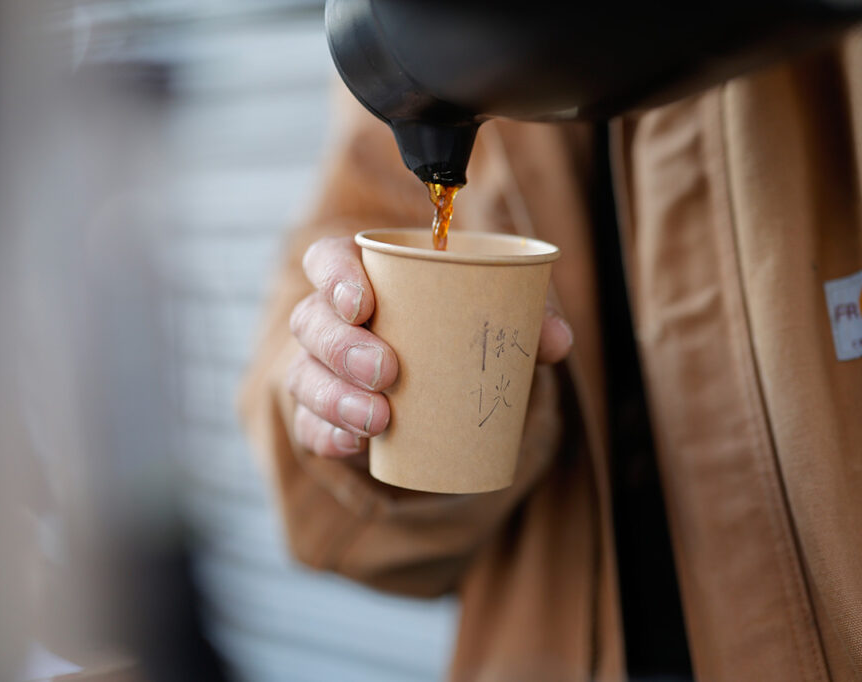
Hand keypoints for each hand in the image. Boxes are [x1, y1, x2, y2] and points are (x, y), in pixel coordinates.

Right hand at [285, 236, 574, 458]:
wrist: (440, 393)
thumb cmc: (455, 335)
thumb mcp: (491, 319)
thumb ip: (525, 318)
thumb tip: (556, 340)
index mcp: (361, 277)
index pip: (327, 259)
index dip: (335, 275)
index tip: (363, 302)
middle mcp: (328, 320)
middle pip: (312, 321)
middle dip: (342, 346)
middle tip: (387, 370)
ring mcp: (317, 370)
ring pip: (305, 376)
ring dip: (337, 398)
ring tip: (380, 419)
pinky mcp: (320, 418)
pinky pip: (310, 427)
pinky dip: (329, 437)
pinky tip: (353, 445)